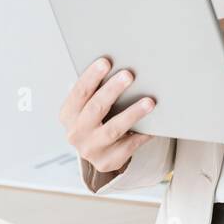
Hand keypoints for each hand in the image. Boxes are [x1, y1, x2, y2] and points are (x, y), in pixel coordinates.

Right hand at [59, 57, 155, 175]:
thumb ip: (96, 90)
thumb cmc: (96, 118)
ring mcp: (91, 149)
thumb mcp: (88, 105)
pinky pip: (129, 146)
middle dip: (112, 90)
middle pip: (95, 108)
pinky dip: (142, 134)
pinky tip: (154, 124)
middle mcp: (76, 133)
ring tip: (149, 102)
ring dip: (132, 113)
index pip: (79, 92)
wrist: (96, 151)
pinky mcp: (107, 162)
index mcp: (68, 114)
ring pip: (113, 129)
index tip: (106, 62)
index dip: (92, 77)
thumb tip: (120, 63)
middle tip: (129, 75)